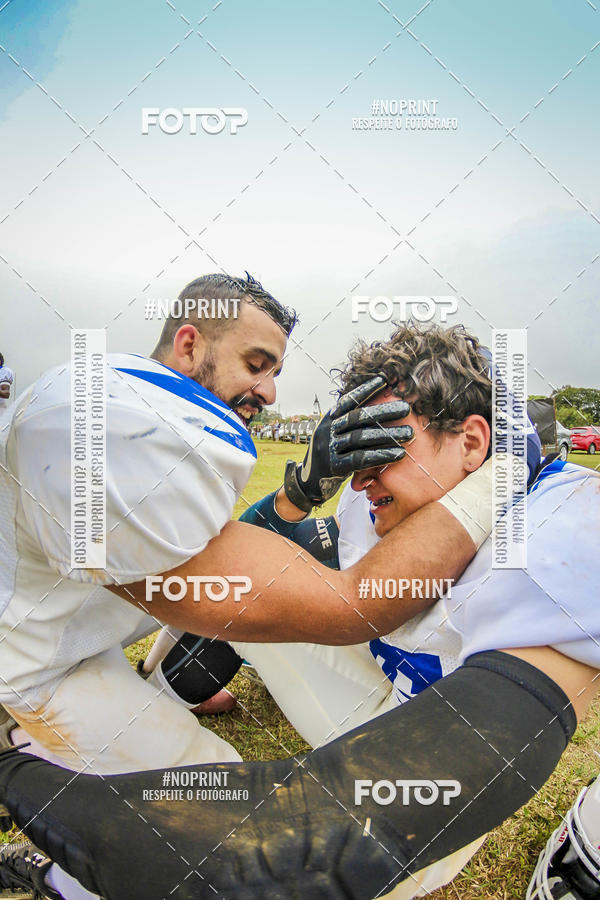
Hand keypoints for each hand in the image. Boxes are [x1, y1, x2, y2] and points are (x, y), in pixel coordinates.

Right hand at [283, 375, 412, 511]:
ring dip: (388, 435)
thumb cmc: (331, 456)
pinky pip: (361, 459)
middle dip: (384, 411)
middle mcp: (327, 430)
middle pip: (358, 417)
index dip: (366, 390)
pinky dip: (382, 455)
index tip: (385, 380)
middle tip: (407, 408)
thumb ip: (351, 424)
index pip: (349, 400)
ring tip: (409, 433)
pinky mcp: (334, 467)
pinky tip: (399, 454)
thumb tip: (378, 408)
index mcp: (328, 419)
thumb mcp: (336, 436)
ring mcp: (328, 448)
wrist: (309, 483)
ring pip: (361, 437)